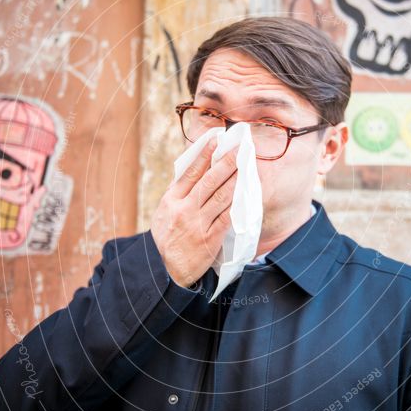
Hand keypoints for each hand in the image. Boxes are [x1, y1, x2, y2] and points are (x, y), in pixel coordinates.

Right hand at [151, 137, 238, 287]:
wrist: (169, 270)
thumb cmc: (168, 237)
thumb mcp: (163, 213)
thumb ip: (178, 193)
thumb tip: (194, 169)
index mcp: (171, 200)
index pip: (190, 172)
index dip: (204, 154)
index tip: (215, 139)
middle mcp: (184, 210)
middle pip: (209, 181)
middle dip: (226, 163)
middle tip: (238, 149)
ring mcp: (198, 224)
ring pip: (221, 197)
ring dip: (236, 180)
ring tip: (246, 167)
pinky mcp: (210, 238)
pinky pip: (227, 217)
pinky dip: (238, 205)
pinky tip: (246, 194)